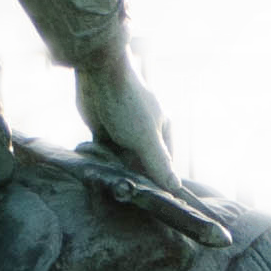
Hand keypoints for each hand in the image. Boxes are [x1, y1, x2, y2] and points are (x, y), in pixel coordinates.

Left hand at [72, 35, 176, 185]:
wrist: (98, 75)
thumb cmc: (127, 104)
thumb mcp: (145, 138)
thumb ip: (159, 163)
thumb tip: (176, 188)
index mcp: (161, 131)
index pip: (163, 165)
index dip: (155, 180)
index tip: (144, 195)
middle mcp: (144, 132)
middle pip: (139, 163)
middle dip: (130, 173)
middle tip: (119, 185)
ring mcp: (123, 131)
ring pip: (119, 159)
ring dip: (112, 166)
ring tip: (105, 170)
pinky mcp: (103, 130)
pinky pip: (103, 151)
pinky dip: (99, 157)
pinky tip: (93, 162)